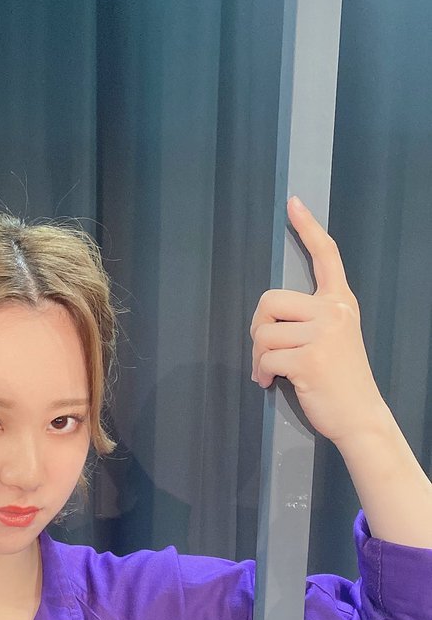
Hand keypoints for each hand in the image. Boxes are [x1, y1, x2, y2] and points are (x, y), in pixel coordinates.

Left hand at [249, 196, 387, 444]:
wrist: (360, 416)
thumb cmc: (340, 379)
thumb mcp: (334, 337)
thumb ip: (310, 318)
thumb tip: (268, 317)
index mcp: (340, 301)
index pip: (326, 256)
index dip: (308, 229)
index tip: (292, 204)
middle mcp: (334, 311)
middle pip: (269, 301)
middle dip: (259, 329)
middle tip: (267, 351)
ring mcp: (323, 334)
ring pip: (263, 333)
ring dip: (258, 357)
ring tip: (272, 372)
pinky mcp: (310, 359)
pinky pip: (265, 358)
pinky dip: (262, 373)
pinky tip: (272, 383)